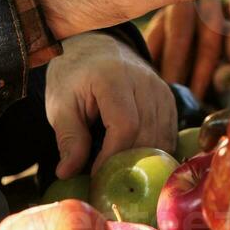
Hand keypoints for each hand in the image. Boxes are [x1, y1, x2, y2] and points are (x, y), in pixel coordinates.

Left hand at [46, 32, 176, 178]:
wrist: (94, 47)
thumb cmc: (74, 76)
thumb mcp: (60, 104)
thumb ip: (68, 138)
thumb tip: (67, 173)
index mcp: (113, 78)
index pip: (125, 125)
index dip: (113, 156)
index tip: (96, 176)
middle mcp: (143, 81)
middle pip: (147, 134)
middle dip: (128, 164)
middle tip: (109, 182)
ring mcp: (160, 88)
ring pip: (162, 137)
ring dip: (143, 161)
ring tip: (121, 174)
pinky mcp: (168, 98)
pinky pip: (169, 133)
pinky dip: (155, 152)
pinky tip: (137, 162)